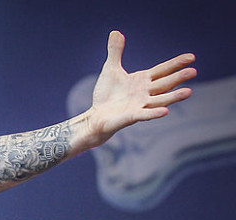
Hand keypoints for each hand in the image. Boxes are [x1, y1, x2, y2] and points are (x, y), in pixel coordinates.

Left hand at [87, 31, 195, 145]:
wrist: (97, 114)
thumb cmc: (107, 94)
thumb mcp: (111, 69)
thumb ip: (115, 52)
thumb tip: (115, 32)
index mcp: (143, 80)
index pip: (163, 70)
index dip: (176, 64)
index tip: (191, 57)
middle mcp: (145, 92)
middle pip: (165, 84)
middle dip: (178, 78)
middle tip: (194, 71)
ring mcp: (140, 105)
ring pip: (160, 100)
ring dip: (173, 97)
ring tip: (189, 92)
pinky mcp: (131, 116)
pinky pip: (145, 114)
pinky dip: (154, 113)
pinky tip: (165, 111)